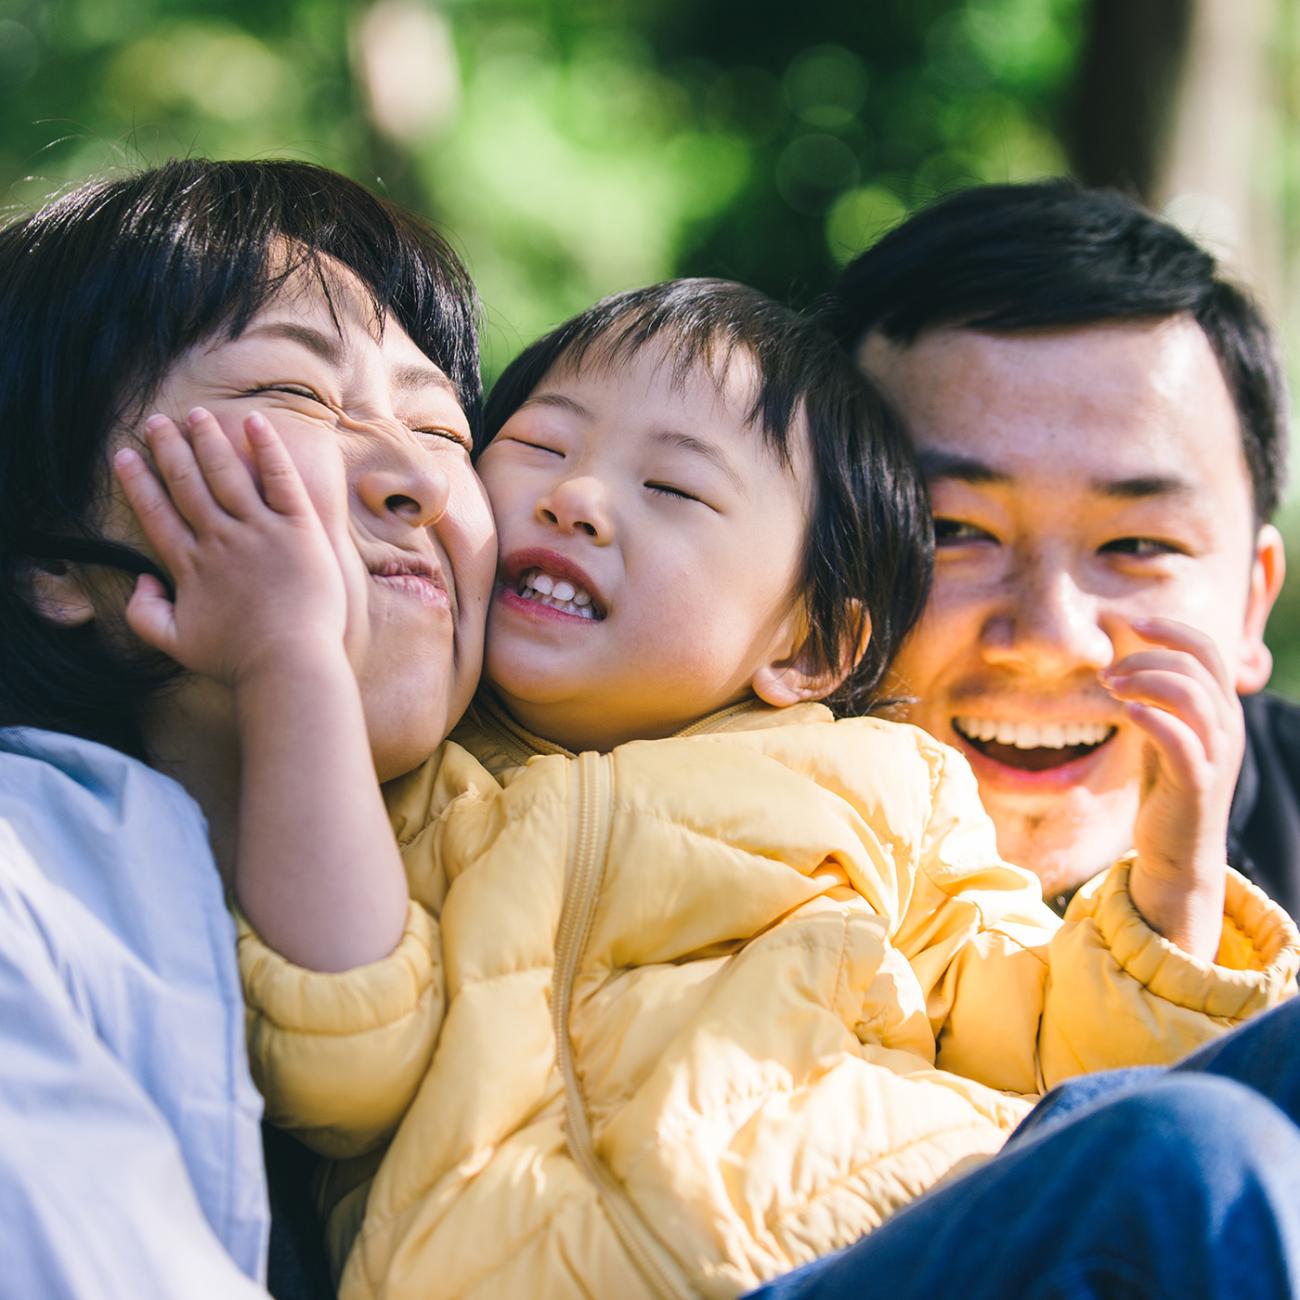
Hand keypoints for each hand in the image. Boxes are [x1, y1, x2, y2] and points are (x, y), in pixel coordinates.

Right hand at [113, 407, 351, 688]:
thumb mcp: (175, 643)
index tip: (124, 456)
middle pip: (187, 484)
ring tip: (197, 416)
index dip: (138, 482)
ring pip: (227, 473)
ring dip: (209, 440)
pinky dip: (267, 449)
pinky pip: (280, 480)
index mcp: (190, 565)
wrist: (287, 664)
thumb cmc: (237, 660)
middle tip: (155, 422)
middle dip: (168, 449)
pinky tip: (253, 422)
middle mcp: (220, 540)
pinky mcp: (298, 529)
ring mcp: (260, 531)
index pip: (157, 513)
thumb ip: (144, 613)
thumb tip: (141, 579)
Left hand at [1100, 617, 1238, 959]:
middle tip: (1109, 673)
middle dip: (1148, 657)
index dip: (1171, 630)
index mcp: (1220, 710)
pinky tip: (1125, 712)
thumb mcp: (1164, 735)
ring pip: (1193, 696)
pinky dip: (1153, 718)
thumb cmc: (1166, 789)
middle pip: (1198, 665)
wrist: (1177, 853)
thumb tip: (1127, 663)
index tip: (1132, 624)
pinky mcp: (1197, 784)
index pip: (1207, 650)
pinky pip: (1181, 740)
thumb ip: (1158, 701)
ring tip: (1110, 688)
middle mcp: (1226, 728)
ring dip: (1146, 681)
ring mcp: (1216, 755)